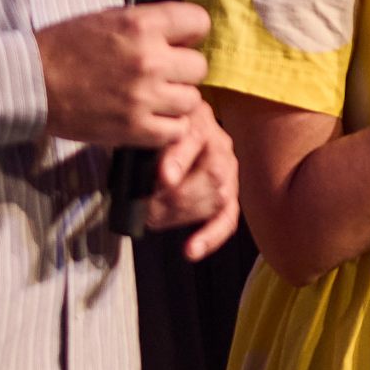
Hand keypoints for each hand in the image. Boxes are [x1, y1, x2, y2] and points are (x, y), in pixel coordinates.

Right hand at [38, 2, 211, 149]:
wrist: (29, 83)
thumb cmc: (63, 47)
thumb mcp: (106, 18)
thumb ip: (145, 23)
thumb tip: (177, 28)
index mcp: (141, 25)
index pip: (199, 22)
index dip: (190, 33)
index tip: (179, 41)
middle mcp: (149, 60)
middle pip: (199, 66)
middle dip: (182, 70)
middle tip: (161, 74)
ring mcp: (144, 97)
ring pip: (191, 100)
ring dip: (176, 100)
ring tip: (154, 98)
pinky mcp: (135, 128)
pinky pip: (176, 130)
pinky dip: (167, 127)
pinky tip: (150, 119)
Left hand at [142, 99, 243, 260]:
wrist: (170, 130)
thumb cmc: (154, 131)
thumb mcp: (148, 125)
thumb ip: (145, 141)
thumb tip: (140, 172)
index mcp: (198, 120)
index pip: (193, 139)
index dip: (179, 160)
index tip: (163, 177)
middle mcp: (220, 144)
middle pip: (212, 174)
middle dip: (178, 197)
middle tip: (147, 207)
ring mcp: (229, 171)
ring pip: (218, 199)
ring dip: (183, 216)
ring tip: (153, 219)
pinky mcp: (229, 196)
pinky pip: (228, 219)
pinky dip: (210, 237)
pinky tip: (191, 250)